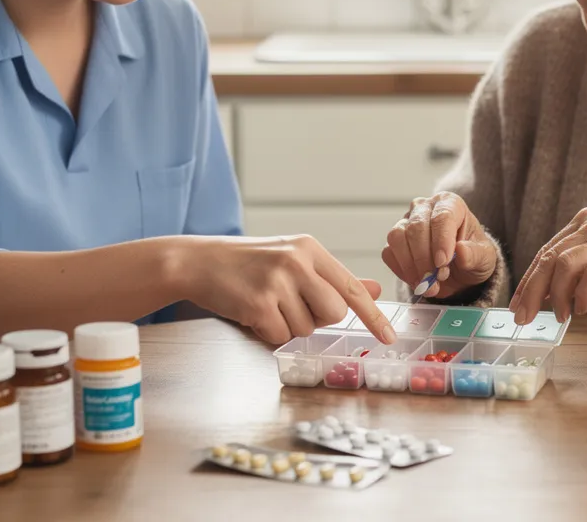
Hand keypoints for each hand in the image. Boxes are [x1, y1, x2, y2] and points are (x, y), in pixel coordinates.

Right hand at [180, 235, 396, 345]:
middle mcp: (297, 261)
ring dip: (288, 325)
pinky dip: (268, 332)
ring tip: (266, 303)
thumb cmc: (249, 263)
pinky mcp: (258, 303)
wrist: (198, 261)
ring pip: (306, 328)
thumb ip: (331, 278)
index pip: (352, 286)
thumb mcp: (293, 259)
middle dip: (316, 318)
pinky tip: (253, 312)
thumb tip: (373, 289)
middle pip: (334, 312)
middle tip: (290, 304)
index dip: (372, 315)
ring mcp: (277, 282)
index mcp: (310, 249)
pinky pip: (280, 336)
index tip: (389, 336)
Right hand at [381, 192, 497, 300]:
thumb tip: (461, 250)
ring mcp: (406, 222)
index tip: (443, 263)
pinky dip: (402, 271)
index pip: (442, 216)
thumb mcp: (484, 258)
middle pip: (416, 227)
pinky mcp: (395, 242)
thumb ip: (475, 255)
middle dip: (425, 258)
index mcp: (450, 203)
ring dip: (411, 265)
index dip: (441, 241)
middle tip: (436, 279)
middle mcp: (425, 208)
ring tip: (427, 283)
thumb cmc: (473, 256)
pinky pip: (389, 253)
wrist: (460, 271)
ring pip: (397, 237)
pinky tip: (417, 281)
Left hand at [510, 208, 586, 323]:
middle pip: (551, 258)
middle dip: (533, 291)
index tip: (517, 304)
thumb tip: (544, 294)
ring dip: (557, 296)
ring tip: (559, 316)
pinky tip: (581, 310)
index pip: (547, 251)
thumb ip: (578, 270)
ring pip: (567, 265)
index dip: (529, 280)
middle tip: (524, 316)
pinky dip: (582, 296)